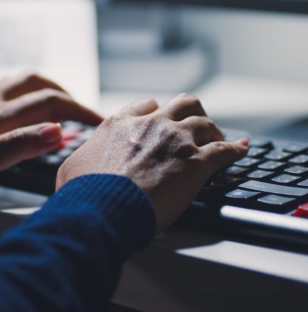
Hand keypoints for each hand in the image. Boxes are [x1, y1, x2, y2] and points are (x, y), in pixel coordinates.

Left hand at [0, 74, 103, 215]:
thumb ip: (18, 146)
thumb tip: (56, 131)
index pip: (47, 102)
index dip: (78, 109)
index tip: (99, 121)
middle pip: (34, 82)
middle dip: (64, 92)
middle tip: (81, 111)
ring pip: (17, 85)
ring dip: (44, 89)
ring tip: (60, 106)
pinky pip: (4, 98)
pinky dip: (24, 99)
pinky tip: (25, 116)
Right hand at [56, 94, 248, 233]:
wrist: (102, 208)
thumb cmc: (84, 193)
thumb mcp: (70, 169)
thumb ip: (81, 160)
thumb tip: (75, 169)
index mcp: (121, 124)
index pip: (146, 105)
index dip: (157, 112)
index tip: (162, 120)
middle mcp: (150, 125)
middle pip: (183, 103)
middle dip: (191, 112)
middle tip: (194, 126)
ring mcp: (175, 141)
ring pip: (204, 121)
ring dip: (213, 130)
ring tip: (218, 139)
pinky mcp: (196, 163)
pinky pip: (225, 150)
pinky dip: (235, 149)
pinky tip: (241, 150)